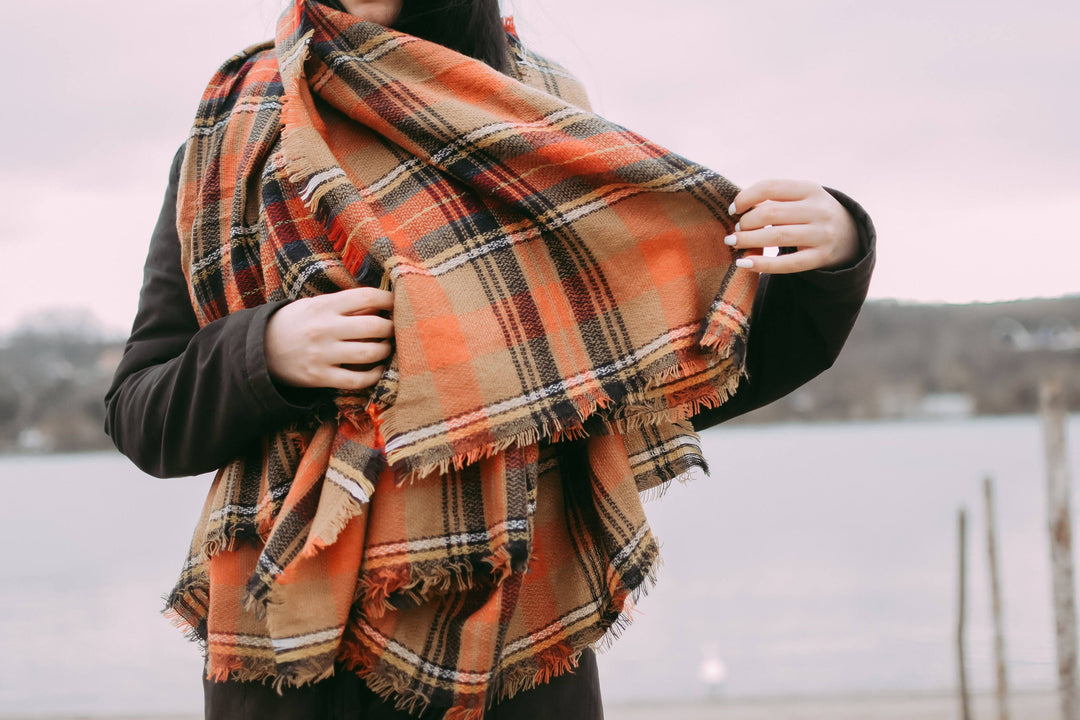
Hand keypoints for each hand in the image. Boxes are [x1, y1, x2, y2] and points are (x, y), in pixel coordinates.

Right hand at [265, 287, 393, 390]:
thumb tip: (382, 307)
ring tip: (385, 347)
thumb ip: (347, 306)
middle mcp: (324, 329)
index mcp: (324, 305)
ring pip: (369, 354)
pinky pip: (356, 380)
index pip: (367, 296)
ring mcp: (322, 355)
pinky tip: (377, 369)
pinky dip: (373, 375)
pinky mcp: (320, 377)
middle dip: (391, 328)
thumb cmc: (295, 323)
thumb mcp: (316, 305)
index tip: (397, 303)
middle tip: (393, 329)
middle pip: (374, 326)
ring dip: (385, 350)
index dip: (389, 299)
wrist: (260, 349)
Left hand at [724, 179, 858, 273]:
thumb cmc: (810, 214)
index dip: (746, 197)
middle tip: (736, 230)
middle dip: (746, 222)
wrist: (850, 236)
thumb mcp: (800, 199)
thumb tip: (736, 211)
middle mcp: (818, 210)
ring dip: (748, 240)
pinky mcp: (820, 257)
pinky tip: (744, 264)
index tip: (733, 210)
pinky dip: (763, 264)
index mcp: (810, 189)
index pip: (770, 187)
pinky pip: (787, 263)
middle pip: (771, 213)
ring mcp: (821, 234)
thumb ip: (773, 201)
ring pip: (777, 236)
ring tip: (733, 243)